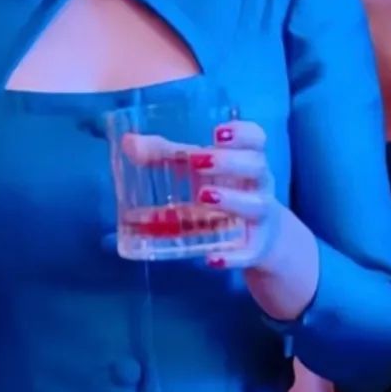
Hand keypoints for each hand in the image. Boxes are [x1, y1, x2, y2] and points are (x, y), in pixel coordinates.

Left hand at [123, 118, 318, 319]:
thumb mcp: (200, 173)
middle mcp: (258, 186)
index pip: (257, 139)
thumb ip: (167, 155)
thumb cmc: (226, 191)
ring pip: (256, 205)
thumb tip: (129, 143)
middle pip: (256, 166)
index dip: (242, 133)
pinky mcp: (254, 248)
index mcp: (247, 160)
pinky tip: (211, 259)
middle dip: (228, 162)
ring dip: (231, 199)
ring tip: (202, 196)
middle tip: (197, 162)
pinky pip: (248, 252)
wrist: (262, 239)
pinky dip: (231, 256)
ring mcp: (259, 218)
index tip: (217, 132)